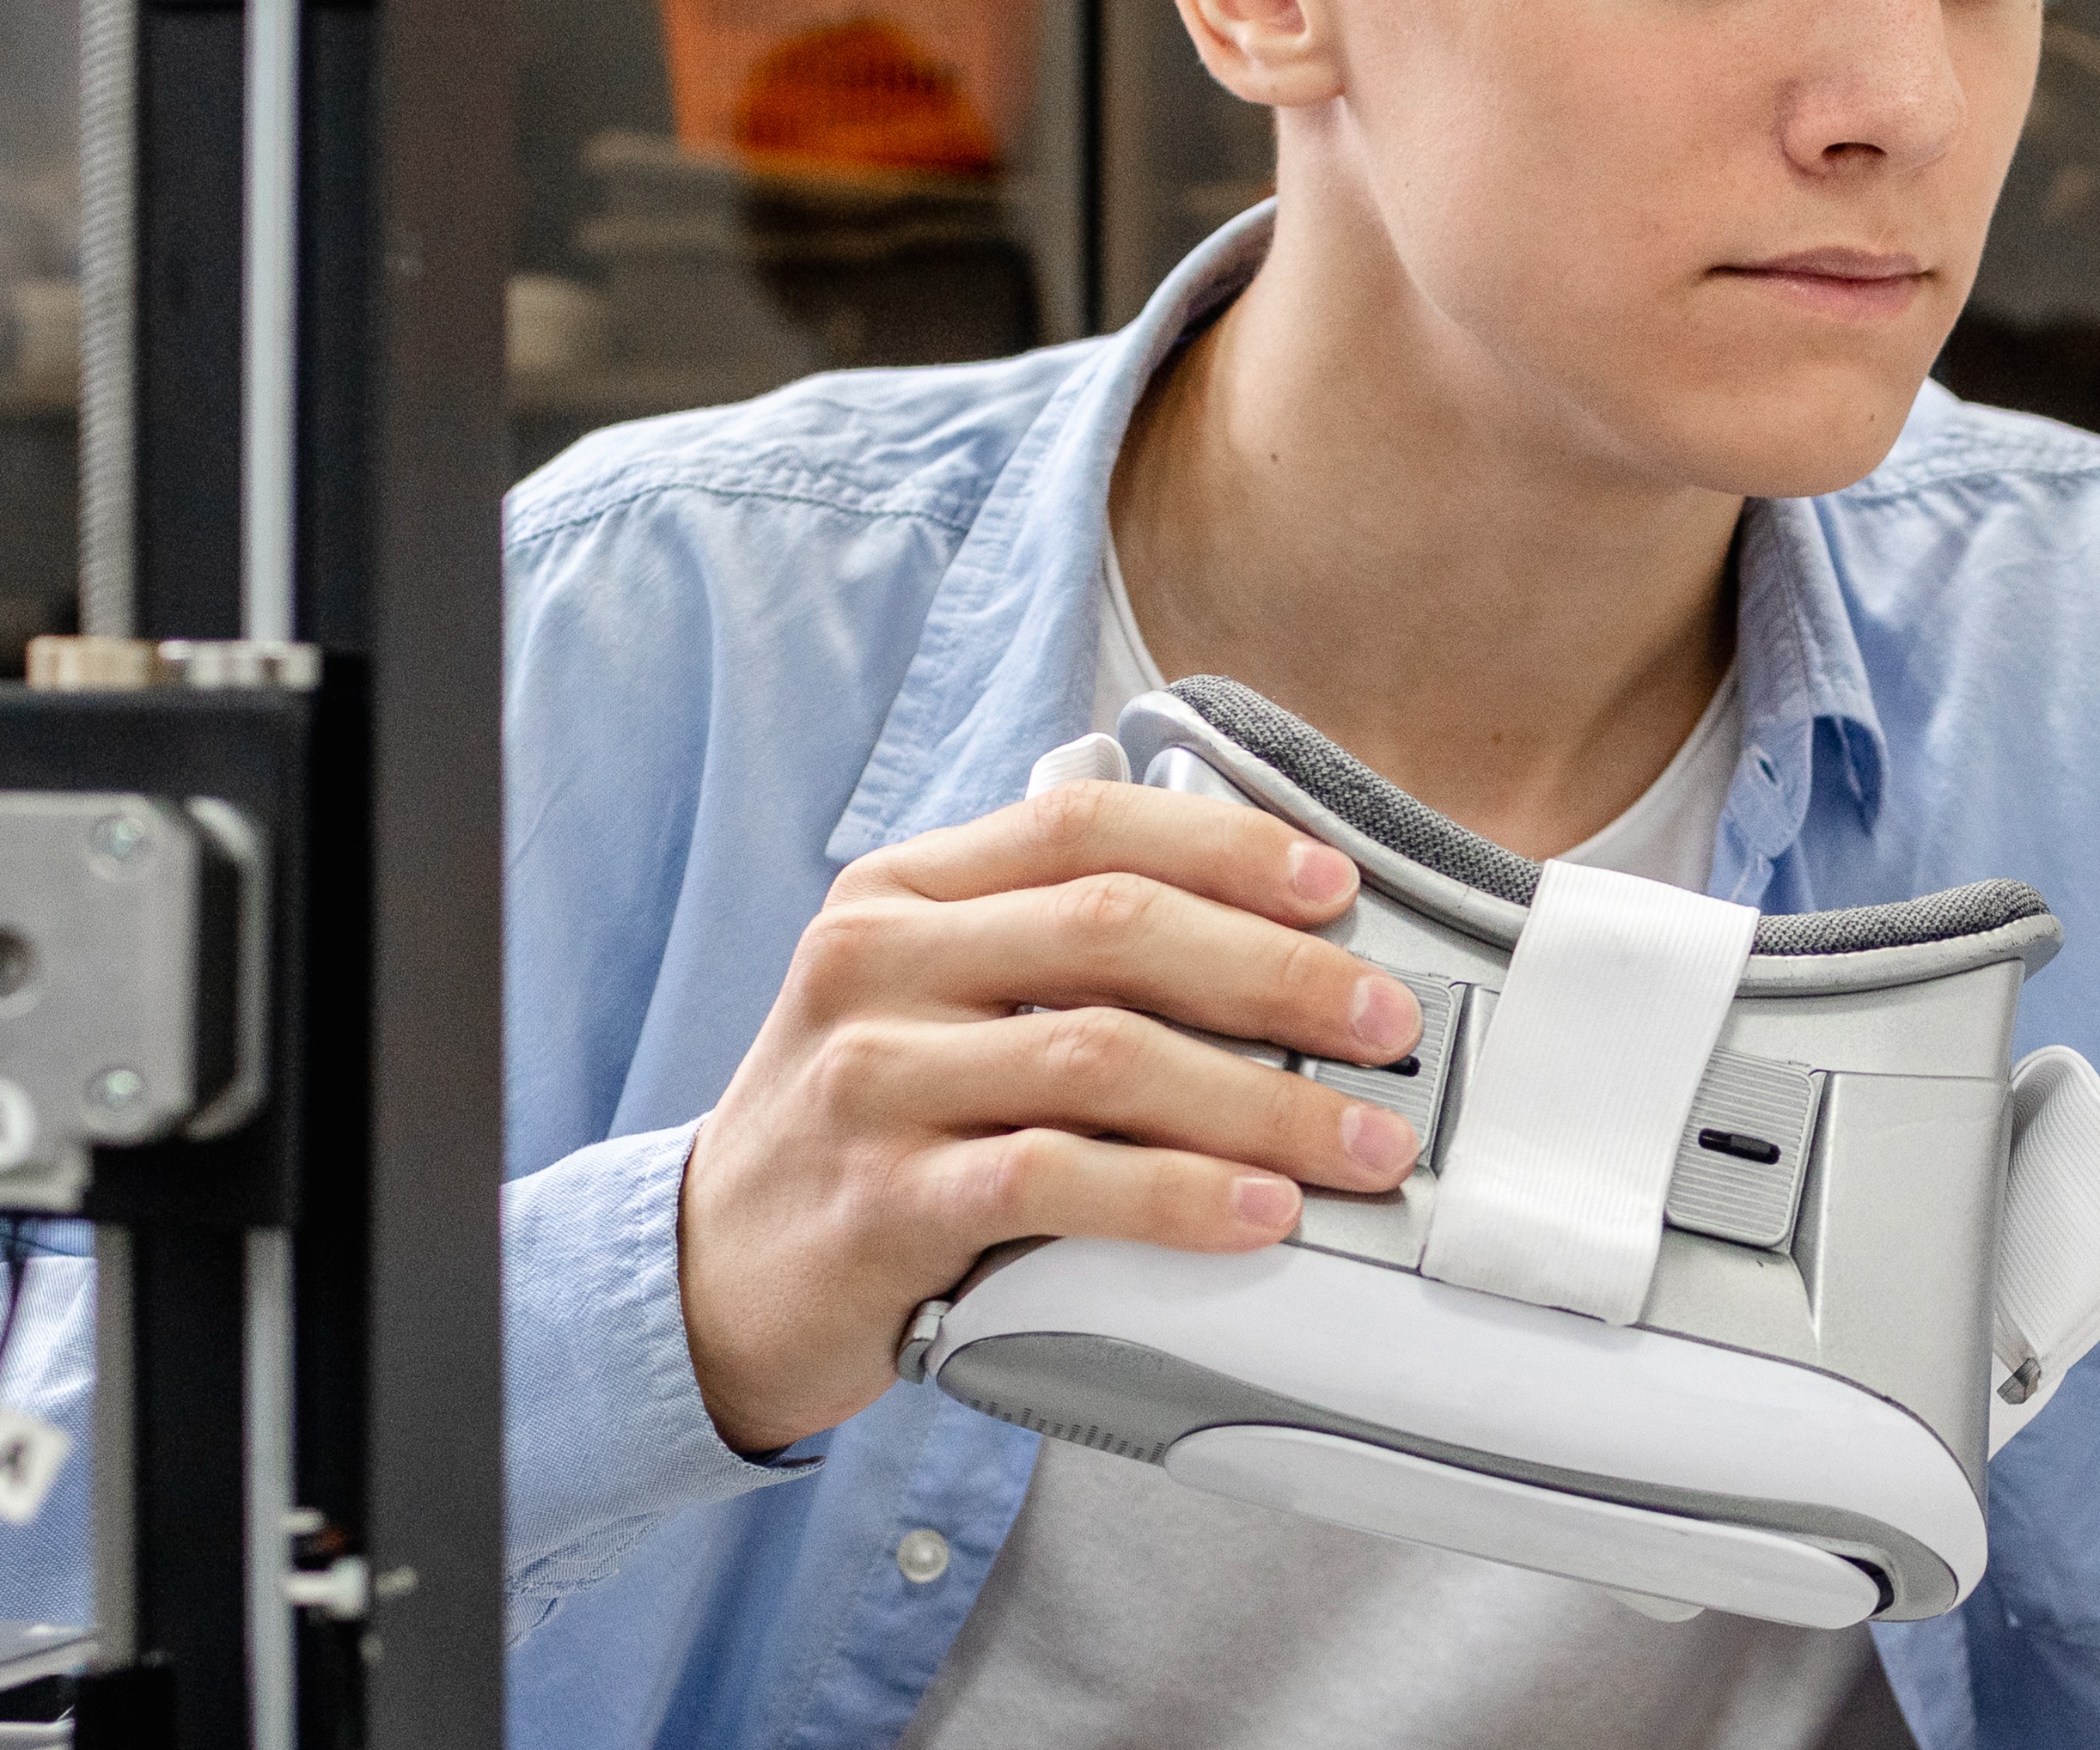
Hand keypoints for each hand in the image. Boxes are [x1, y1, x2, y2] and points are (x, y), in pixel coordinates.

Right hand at [674, 777, 1427, 1454]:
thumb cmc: (866, 1127)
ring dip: (1261, 1102)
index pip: (1083, 827)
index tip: (1338, 889)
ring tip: (1362, 1141)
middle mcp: (878, 965)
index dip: (1226, 847)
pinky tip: (1258, 1214)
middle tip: (1387, 1025)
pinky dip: (1176, 1196)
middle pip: (1112, 930)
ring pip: (1102, 1057)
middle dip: (1278, 973)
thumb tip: (1265, 930)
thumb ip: (1048, 945)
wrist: (712, 1271)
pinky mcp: (883, 1201)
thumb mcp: (928, 999)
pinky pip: (1057, 1181)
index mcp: (905, 893)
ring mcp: (873, 1081)